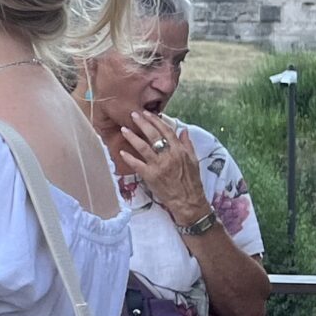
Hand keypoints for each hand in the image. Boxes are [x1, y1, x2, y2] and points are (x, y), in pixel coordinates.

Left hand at [115, 110, 208, 225]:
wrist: (188, 201)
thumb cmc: (192, 181)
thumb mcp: (194, 160)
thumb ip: (187, 144)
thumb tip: (183, 129)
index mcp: (180, 150)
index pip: (166, 130)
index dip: (156, 120)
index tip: (147, 113)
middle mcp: (169, 156)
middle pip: (153, 135)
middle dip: (142, 123)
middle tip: (133, 114)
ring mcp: (159, 166)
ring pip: (143, 147)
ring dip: (132, 137)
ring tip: (124, 129)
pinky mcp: (151, 176)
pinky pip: (137, 164)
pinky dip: (129, 158)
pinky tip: (121, 152)